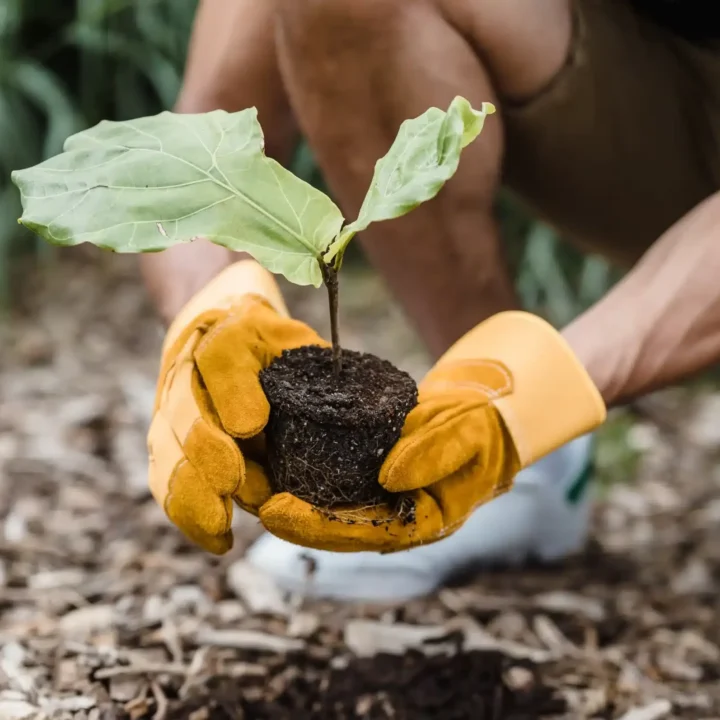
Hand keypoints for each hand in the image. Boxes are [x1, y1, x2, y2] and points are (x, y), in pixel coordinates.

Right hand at [147, 260, 327, 552]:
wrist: (219, 324)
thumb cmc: (265, 340)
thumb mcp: (287, 338)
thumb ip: (293, 363)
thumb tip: (257, 425)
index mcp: (220, 335)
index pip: (221, 354)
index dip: (232, 391)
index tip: (252, 425)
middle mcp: (185, 372)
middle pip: (184, 411)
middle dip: (205, 453)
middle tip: (231, 484)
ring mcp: (170, 410)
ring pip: (168, 452)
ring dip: (190, 490)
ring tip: (219, 527)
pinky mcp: (168, 442)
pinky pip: (165, 479)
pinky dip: (184, 511)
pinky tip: (214, 538)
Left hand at [260, 311, 606, 552]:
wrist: (484, 414)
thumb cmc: (483, 428)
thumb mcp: (468, 433)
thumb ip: (435, 454)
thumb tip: (389, 477)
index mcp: (420, 520)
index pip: (362, 534)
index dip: (317, 528)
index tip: (276, 513)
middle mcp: (394, 515)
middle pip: (333, 526)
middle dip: (288, 518)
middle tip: (246, 498)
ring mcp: (380, 495)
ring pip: (326, 505)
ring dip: (287, 496)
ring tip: (246, 480)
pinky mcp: (367, 470)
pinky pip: (330, 477)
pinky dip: (301, 471)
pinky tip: (272, 458)